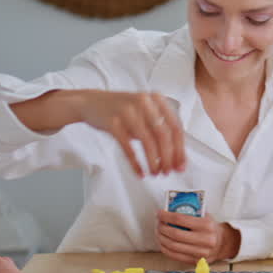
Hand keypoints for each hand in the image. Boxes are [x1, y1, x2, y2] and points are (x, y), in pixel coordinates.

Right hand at [11, 90, 184, 177]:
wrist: (91, 102)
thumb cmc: (122, 111)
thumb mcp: (144, 112)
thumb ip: (160, 129)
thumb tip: (176, 157)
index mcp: (156, 99)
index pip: (175, 126)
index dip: (180, 149)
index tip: (181, 165)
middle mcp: (144, 102)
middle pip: (163, 135)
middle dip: (168, 157)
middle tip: (168, 172)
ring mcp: (127, 111)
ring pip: (147, 142)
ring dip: (153, 162)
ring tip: (155, 173)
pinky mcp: (113, 122)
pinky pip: (128, 147)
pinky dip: (136, 163)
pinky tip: (140, 172)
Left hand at [156, 210, 239, 262]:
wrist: (222, 244)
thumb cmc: (210, 228)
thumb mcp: (205, 216)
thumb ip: (190, 212)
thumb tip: (169, 208)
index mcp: (207, 225)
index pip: (181, 219)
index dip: (166, 216)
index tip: (159, 213)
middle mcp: (205, 239)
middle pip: (175, 234)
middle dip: (162, 228)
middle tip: (158, 223)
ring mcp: (200, 252)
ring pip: (173, 246)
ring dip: (161, 238)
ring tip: (158, 232)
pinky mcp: (195, 261)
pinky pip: (175, 256)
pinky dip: (165, 249)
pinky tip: (162, 242)